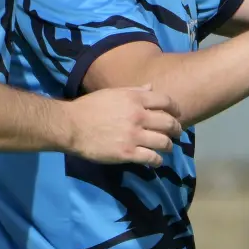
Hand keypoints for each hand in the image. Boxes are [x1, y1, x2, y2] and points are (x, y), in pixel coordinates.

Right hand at [62, 86, 182, 166]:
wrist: (72, 126)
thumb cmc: (90, 107)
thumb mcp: (113, 93)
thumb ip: (135, 91)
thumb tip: (151, 87)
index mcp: (135, 99)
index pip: (166, 101)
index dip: (175, 109)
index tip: (177, 114)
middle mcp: (138, 116)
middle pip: (169, 123)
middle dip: (176, 128)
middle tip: (177, 133)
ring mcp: (134, 135)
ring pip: (164, 142)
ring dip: (169, 145)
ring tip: (167, 147)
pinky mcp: (128, 153)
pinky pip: (151, 157)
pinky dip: (157, 160)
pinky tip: (156, 160)